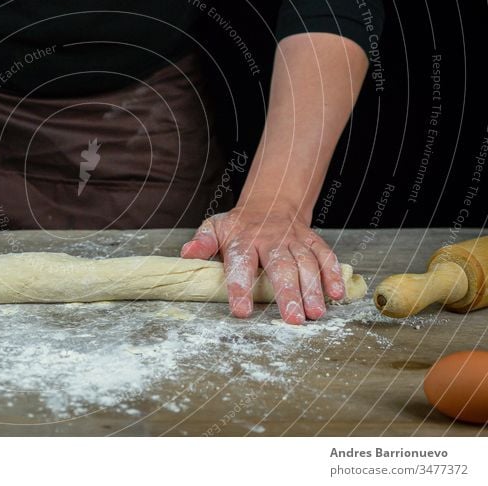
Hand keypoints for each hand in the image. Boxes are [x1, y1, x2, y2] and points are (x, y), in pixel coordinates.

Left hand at [180, 203, 344, 323]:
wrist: (270, 202)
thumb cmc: (239, 225)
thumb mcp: (215, 227)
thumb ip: (203, 242)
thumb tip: (186, 254)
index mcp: (243, 239)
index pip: (241, 263)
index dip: (240, 287)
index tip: (241, 311)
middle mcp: (271, 239)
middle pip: (281, 266)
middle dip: (288, 293)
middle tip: (293, 319)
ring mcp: (294, 240)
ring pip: (306, 263)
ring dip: (312, 289)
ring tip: (315, 314)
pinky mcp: (312, 241)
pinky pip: (325, 256)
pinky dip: (332, 274)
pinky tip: (336, 294)